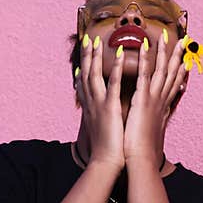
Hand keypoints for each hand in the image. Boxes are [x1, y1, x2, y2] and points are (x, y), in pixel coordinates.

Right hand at [74, 34, 125, 171]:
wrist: (105, 162)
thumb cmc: (106, 148)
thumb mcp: (100, 128)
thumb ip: (100, 116)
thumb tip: (100, 112)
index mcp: (89, 107)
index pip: (83, 83)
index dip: (82, 67)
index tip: (83, 55)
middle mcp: (91, 102)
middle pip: (86, 74)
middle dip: (86, 56)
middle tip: (88, 39)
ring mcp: (100, 103)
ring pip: (95, 75)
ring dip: (96, 56)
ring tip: (98, 40)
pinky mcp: (110, 107)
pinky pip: (114, 83)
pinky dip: (116, 67)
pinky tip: (120, 54)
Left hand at [123, 34, 188, 166]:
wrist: (141, 159)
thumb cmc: (143, 148)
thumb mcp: (153, 131)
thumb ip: (156, 120)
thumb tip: (160, 117)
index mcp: (163, 106)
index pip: (174, 84)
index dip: (181, 70)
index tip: (186, 58)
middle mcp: (161, 99)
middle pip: (172, 73)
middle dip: (178, 56)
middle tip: (184, 41)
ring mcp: (153, 98)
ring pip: (161, 70)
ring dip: (165, 52)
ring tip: (167, 36)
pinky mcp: (143, 99)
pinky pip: (145, 75)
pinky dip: (146, 60)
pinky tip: (146, 46)